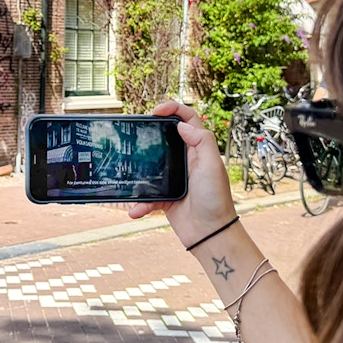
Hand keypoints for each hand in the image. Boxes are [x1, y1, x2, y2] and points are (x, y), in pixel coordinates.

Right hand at [128, 100, 237, 247]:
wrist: (210, 234)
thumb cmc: (215, 199)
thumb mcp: (212, 165)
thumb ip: (201, 141)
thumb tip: (181, 124)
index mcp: (198, 150)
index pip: (188, 120)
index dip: (173, 109)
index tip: (156, 111)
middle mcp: (185, 161)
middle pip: (165, 137)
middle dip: (151, 133)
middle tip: (137, 132)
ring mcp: (174, 178)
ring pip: (150, 166)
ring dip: (138, 170)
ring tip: (127, 170)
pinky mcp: (164, 198)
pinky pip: (146, 196)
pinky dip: (140, 203)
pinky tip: (135, 209)